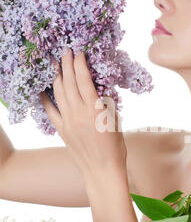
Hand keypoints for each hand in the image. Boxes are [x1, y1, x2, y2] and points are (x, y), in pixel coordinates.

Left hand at [40, 47, 126, 179]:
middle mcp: (79, 113)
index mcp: (96, 110)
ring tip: (56, 65)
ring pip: (59, 93)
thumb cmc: (115, 147)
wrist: (102, 170)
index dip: (80, 64)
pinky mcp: (62, 130)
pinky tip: (42, 88)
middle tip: (65, 52)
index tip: (78, 53)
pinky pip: (50, 110)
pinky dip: (45, 98)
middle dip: (67, 64)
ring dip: (57, 76)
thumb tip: (97, 89)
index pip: (84, 80)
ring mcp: (68, 122)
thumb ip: (105, 103)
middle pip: (69, 82)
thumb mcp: (116, 120)